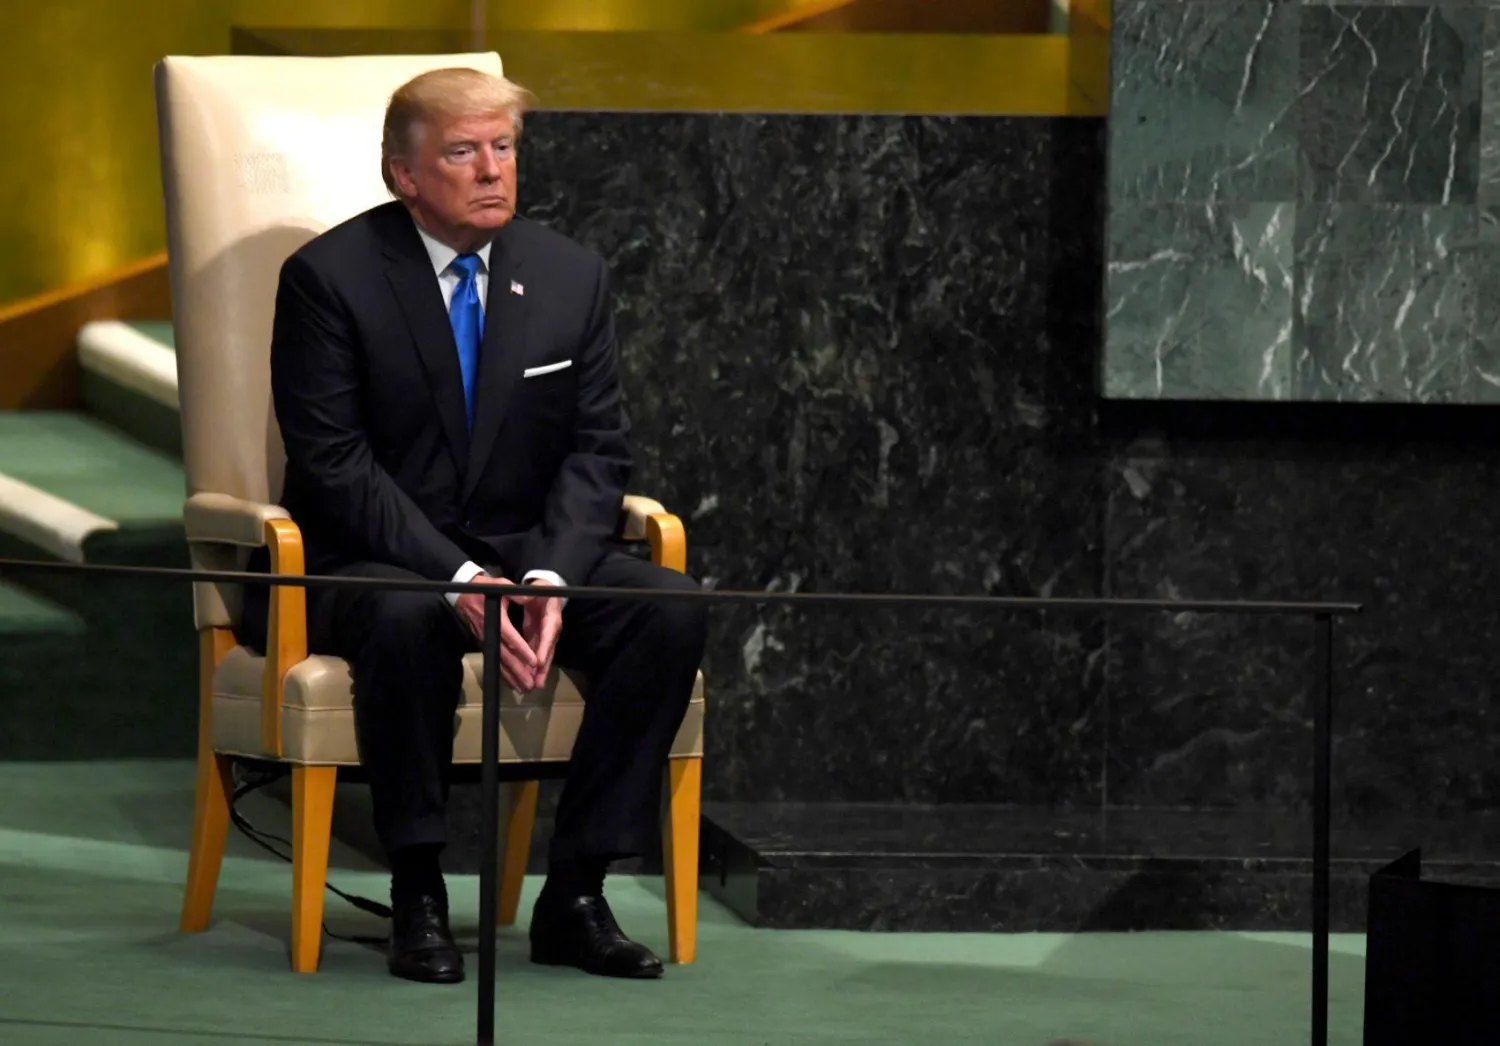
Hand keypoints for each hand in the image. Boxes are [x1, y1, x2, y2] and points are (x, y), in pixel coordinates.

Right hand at [454, 574, 537, 692]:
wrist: (463, 593)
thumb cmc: (484, 588)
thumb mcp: (500, 584)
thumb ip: (513, 591)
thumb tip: (528, 595)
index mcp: (495, 618)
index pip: (510, 637)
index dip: (522, 650)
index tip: (534, 662)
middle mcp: (489, 632)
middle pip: (504, 655)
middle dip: (518, 670)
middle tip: (530, 684)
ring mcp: (485, 640)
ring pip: (498, 661)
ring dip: (511, 676)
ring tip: (524, 688)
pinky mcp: (483, 643)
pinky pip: (494, 660)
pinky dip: (503, 673)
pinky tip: (512, 682)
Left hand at [512, 577, 563, 691]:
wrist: (546, 591)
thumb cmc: (542, 589)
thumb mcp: (539, 588)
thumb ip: (532, 593)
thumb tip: (527, 597)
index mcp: (552, 615)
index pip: (549, 633)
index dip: (545, 648)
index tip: (540, 662)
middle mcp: (552, 629)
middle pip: (548, 650)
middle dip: (543, 667)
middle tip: (538, 683)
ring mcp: (546, 636)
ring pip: (543, 656)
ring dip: (538, 671)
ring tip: (533, 686)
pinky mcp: (538, 639)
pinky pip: (535, 654)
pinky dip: (531, 666)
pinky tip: (526, 677)